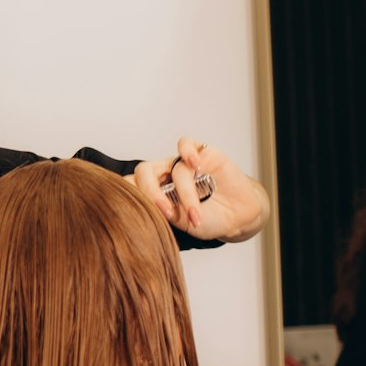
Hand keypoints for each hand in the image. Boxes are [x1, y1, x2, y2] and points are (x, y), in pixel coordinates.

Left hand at [130, 137, 270, 242]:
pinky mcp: (203, 153)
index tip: (138, 214)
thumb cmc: (207, 220)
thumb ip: (161, 211)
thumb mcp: (180, 222)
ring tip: (195, 215)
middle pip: (144, 171)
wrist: (237, 218)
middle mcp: (165, 174)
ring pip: (171, 167)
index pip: (131, 183)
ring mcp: (182, 162)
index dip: (128, 194)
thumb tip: (139, 205)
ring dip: (184, 193)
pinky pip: (186, 143)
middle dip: (151, 193)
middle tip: (167, 213)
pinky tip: (196, 167)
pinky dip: (187, 153)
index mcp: (153, 189)